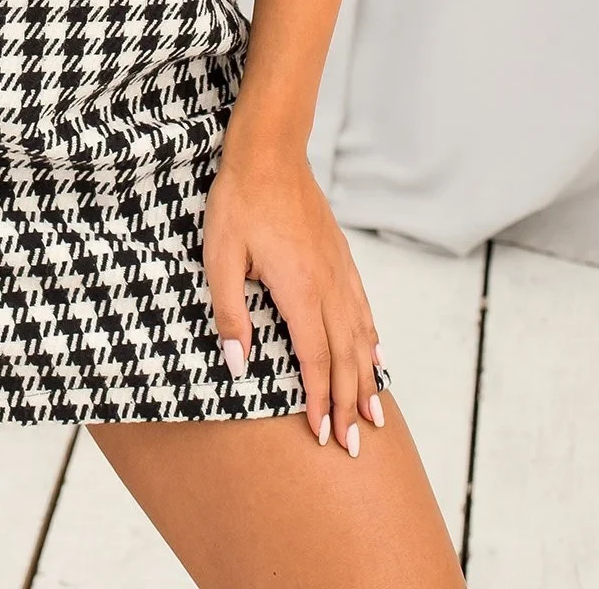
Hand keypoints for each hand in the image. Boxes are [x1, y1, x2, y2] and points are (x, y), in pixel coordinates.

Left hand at [202, 134, 384, 454]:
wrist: (270, 151)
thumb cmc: (239, 202)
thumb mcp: (220, 258)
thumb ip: (231, 315)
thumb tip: (239, 367)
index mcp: (299, 290)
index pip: (315, 360)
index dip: (319, 401)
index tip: (322, 436)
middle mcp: (328, 285)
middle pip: (346, 357)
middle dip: (350, 404)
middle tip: (355, 446)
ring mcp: (339, 270)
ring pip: (361, 336)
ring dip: (368, 380)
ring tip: (375, 415)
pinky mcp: (340, 256)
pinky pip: (363, 308)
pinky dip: (373, 340)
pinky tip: (378, 356)